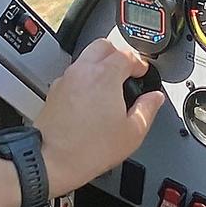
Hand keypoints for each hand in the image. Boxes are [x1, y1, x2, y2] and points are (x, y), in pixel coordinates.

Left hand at [37, 38, 163, 194]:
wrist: (51, 161)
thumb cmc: (88, 149)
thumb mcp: (132, 133)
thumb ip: (148, 109)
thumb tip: (154, 98)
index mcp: (105, 76)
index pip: (127, 54)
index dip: (139, 63)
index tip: (143, 72)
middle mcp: (83, 71)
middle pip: (103, 45)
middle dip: (118, 54)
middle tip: (128, 71)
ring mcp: (66, 79)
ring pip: (86, 57)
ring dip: (100, 64)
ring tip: (110, 85)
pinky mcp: (55, 91)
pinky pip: (74, 74)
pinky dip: (85, 78)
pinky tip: (92, 98)